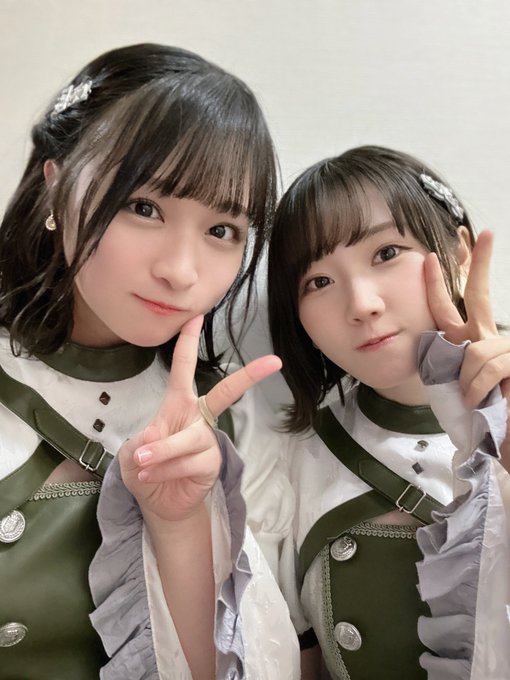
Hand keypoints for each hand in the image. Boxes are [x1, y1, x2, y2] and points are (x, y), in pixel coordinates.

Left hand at [119, 315, 281, 522]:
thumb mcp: (132, 451)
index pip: (183, 369)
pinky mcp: (212, 463)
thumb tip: (155, 436)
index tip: (196, 317)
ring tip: (143, 463)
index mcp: (177, 404)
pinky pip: (189, 462)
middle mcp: (197, 418)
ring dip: (161, 452)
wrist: (157, 502)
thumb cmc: (145, 467)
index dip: (187, 342)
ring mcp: (207, 440)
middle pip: (225, 394)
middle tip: (274, 361)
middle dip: (248, 376)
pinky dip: (165, 470)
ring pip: (189, 439)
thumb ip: (144, 440)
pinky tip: (152, 476)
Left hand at [424, 230, 509, 463]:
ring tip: (471, 400)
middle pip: (480, 294)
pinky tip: (479, 399)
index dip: (437, 282)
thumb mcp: (453, 385)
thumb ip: (444, 364)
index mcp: (466, 341)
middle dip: (481, 263)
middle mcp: (486, 337)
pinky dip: (477, 386)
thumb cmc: (480, 414)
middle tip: (484, 233)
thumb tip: (434, 350)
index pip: (450, 306)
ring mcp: (503, 347)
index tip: (428, 256)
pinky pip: (488, 365)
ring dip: (466, 380)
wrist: (504, 438)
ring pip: (475, 350)